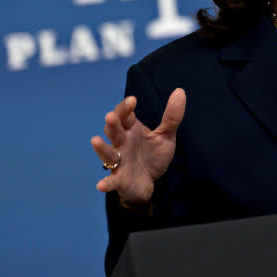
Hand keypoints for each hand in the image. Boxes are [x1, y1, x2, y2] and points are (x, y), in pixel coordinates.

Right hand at [91, 88, 185, 208]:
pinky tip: (101, 185)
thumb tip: (180, 91)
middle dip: (112, 124)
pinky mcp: (120, 180)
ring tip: (95, 141)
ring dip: (101, 148)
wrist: (151, 183)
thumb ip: (172, 116)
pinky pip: (111, 181)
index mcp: (131, 130)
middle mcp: (121, 143)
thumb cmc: (153, 156)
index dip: (126, 107)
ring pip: (107, 153)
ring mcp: (119, 162)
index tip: (132, 100)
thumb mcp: (166, 136)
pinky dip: (106, 183)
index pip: (125, 115)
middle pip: (113, 131)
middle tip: (111, 116)